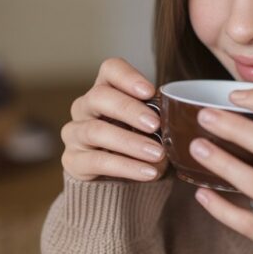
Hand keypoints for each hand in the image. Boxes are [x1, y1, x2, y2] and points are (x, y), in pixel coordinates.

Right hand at [60, 57, 167, 181]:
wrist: (121, 183)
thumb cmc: (139, 144)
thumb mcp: (150, 127)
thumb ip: (159, 116)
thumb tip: (179, 115)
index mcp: (106, 90)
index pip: (110, 70)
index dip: (128, 77)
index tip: (150, 92)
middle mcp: (85, 107)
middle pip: (100, 96)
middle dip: (130, 109)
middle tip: (155, 124)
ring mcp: (75, 133)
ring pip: (95, 130)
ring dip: (130, 142)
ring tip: (157, 154)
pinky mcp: (73, 161)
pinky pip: (97, 161)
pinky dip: (126, 166)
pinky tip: (148, 172)